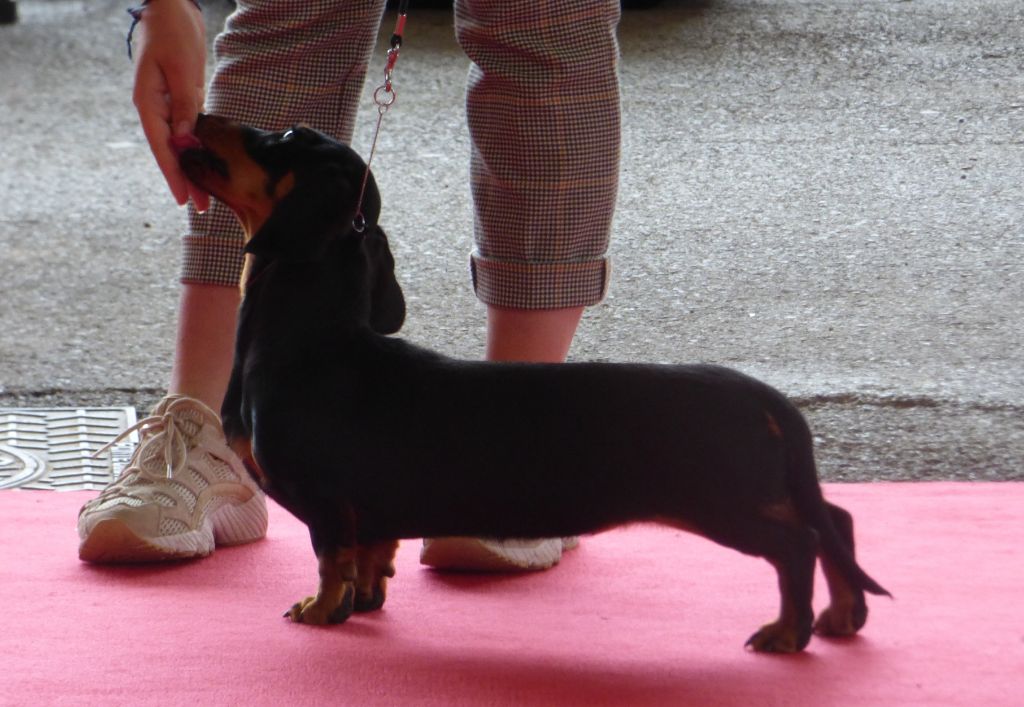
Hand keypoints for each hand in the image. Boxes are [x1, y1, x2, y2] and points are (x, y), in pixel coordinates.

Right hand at [131, 0, 208, 210]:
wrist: (171, 8)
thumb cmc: (173, 33)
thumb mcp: (182, 70)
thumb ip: (184, 105)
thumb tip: (185, 139)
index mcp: (148, 102)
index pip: (161, 147)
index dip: (173, 174)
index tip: (183, 199)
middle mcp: (153, 108)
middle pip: (169, 152)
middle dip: (185, 180)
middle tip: (200, 208)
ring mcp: (165, 105)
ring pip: (178, 145)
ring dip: (191, 169)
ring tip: (204, 195)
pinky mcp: (179, 100)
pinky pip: (185, 131)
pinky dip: (194, 149)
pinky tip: (204, 166)